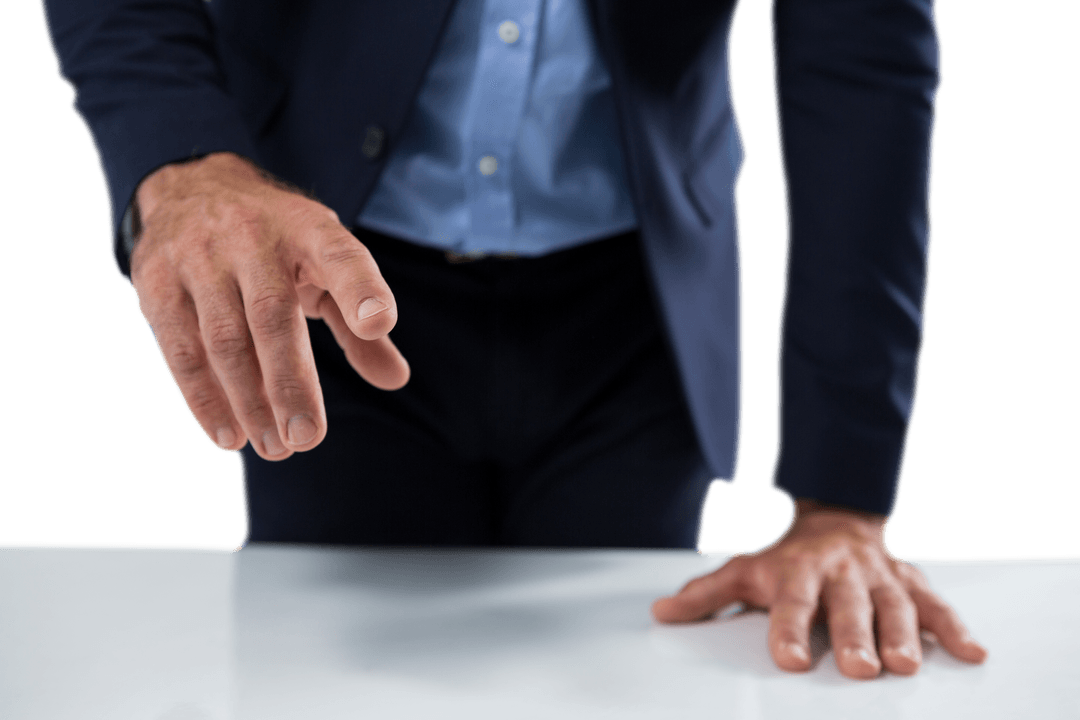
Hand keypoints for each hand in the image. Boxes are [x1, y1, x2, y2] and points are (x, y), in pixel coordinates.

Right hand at [130, 151, 409, 460]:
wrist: (192, 186)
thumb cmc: (278, 243)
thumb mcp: (324, 264)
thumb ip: (358, 321)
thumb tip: (396, 379)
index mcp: (309, 230)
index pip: (340, 256)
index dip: (361, 288)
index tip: (379, 323)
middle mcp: (253, 237)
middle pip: (272, 315)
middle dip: (290, 382)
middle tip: (307, 438)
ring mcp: (200, 256)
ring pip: (224, 338)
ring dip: (247, 401)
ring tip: (274, 446)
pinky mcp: (156, 279)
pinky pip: (179, 348)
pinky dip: (202, 397)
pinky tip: (227, 433)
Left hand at [651, 498, 987, 678]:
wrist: (833, 510)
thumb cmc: (784, 552)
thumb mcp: (744, 568)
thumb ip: (706, 594)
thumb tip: (661, 613)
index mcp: (797, 572)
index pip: (790, 605)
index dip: (789, 632)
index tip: (791, 660)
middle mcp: (840, 574)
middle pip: (848, 608)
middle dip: (854, 637)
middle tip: (860, 668)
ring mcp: (878, 577)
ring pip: (894, 606)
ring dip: (903, 635)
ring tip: (906, 665)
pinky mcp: (910, 580)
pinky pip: (936, 603)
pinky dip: (955, 627)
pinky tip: (972, 652)